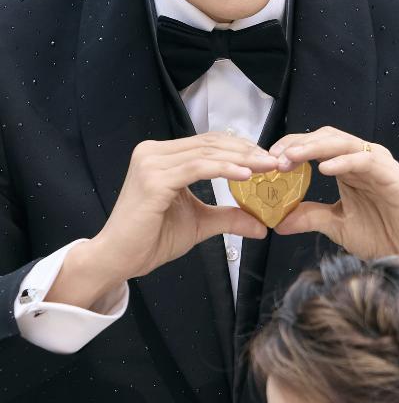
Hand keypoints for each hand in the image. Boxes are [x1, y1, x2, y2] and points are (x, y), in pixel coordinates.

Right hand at [90, 133, 281, 281]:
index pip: (209, 144)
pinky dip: (224, 169)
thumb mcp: (200, 223)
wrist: (119, 258)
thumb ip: (228, 217)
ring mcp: (151, 163)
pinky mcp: (153, 179)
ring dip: (242, 160)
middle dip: (247, 152)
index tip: (269, 159)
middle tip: (275, 161)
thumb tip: (262, 225)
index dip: (241, 149)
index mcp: (162, 157)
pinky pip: (197, 168)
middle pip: (210, 144)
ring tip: (268, 167)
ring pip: (207, 154)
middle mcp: (153, 152)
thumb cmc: (151, 239)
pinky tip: (246, 175)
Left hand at [268, 127, 398, 267]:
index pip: (316, 146)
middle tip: (272, 157)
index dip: (291, 149)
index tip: (267, 161)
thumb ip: (311, 217)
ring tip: (290, 158)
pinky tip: (324, 169)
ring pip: (343, 144)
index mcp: (349, 167)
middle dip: (297, 144)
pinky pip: (366, 160)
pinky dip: (344, 161)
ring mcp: (379, 166)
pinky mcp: (394, 177)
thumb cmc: (384, 236)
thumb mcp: (338, 226)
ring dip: (313, 149)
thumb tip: (279, 222)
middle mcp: (363, 160)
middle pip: (326, 138)